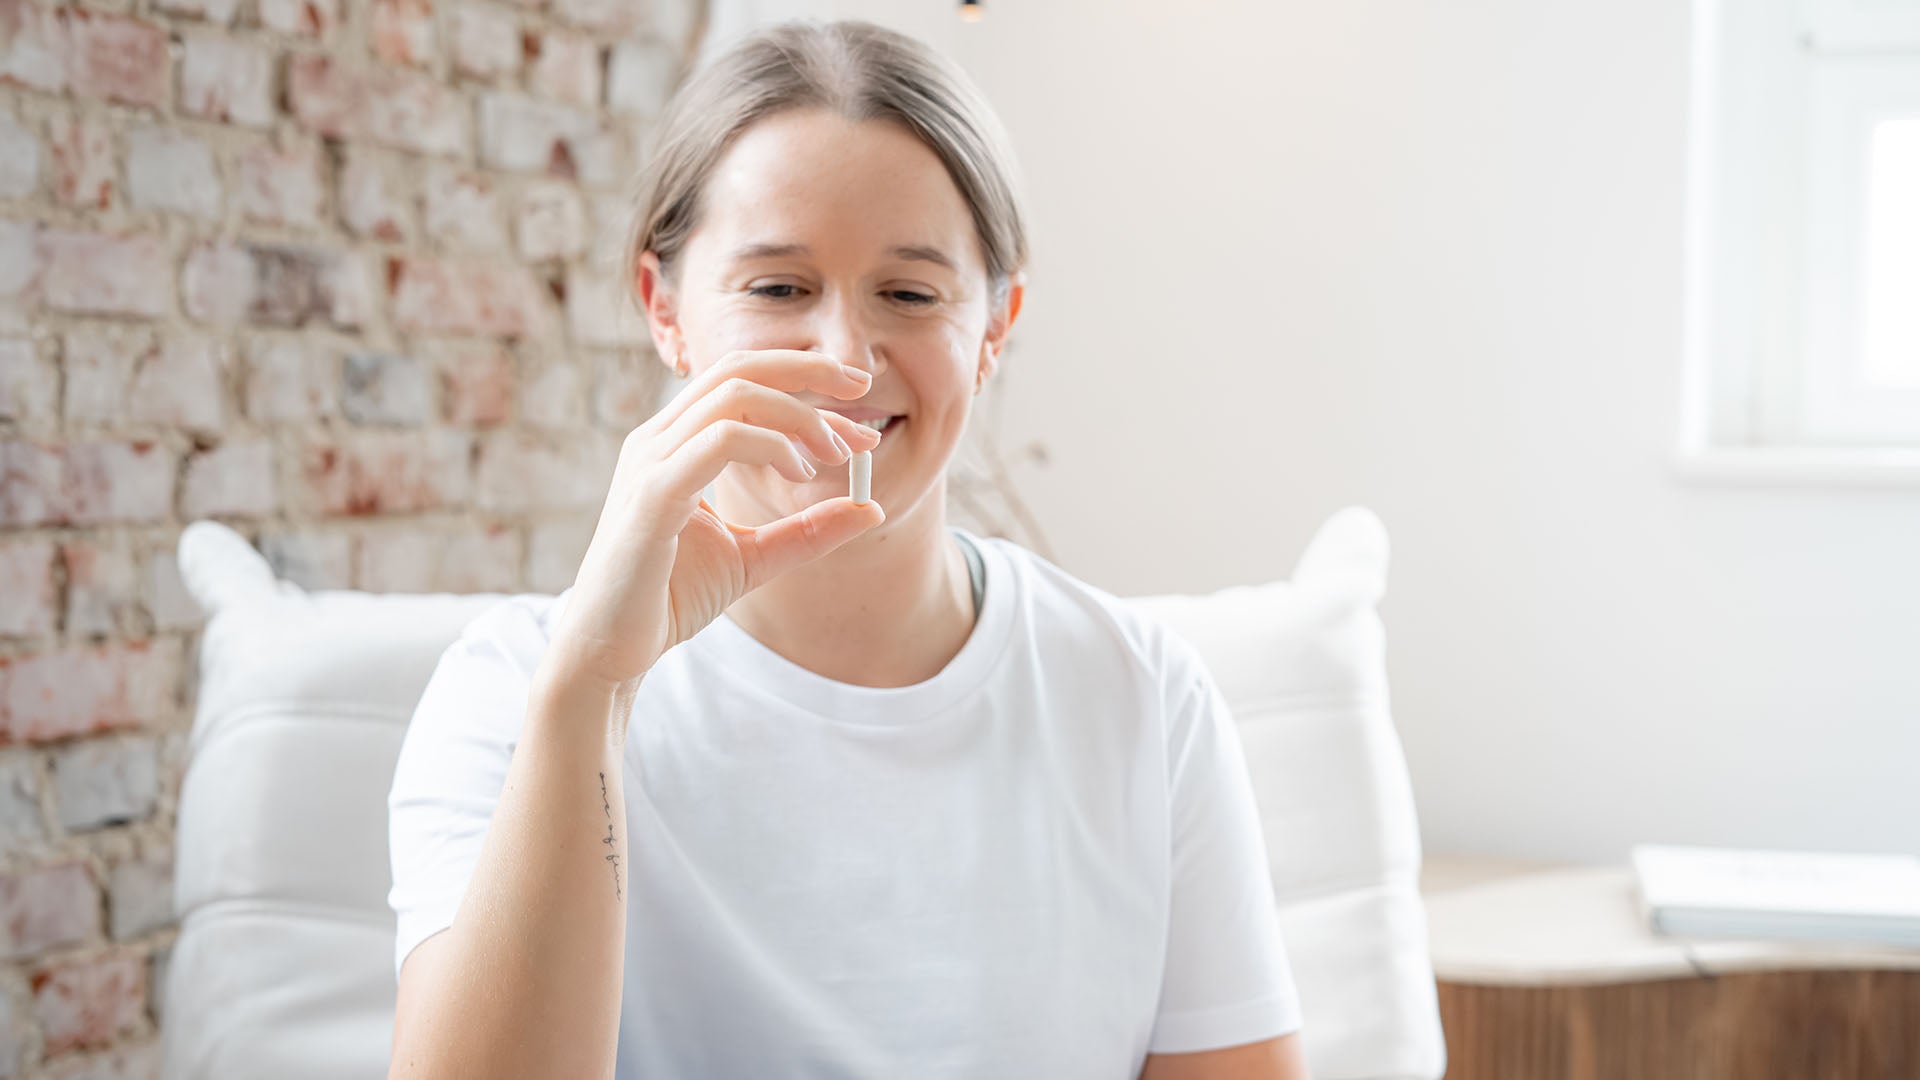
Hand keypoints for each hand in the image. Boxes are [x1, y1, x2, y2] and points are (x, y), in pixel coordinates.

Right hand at [543, 349, 885, 692]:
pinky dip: (772, 446)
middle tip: (862, 390)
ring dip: (798, 415)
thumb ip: (807, 529)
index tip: (860, 412)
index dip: (805, 383)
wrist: (611, 649)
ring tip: (835, 454)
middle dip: (808, 370)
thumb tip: (872, 507)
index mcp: (675, 443)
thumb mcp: (755, 556)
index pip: (743, 382)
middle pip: (739, 368)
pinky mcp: (653, 494)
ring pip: (734, 396)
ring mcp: (651, 461)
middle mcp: (658, 439)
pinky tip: (800, 474)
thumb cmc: (670, 597)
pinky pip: (720, 441)